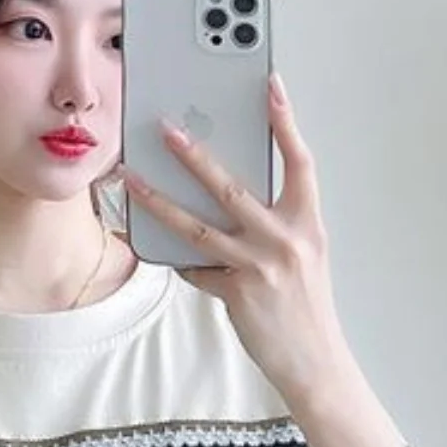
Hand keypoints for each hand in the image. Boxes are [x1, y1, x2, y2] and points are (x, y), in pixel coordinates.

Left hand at [121, 75, 355, 404]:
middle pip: (232, 187)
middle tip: (165, 127)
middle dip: (194, 155)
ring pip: (197, 226)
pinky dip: (182, 263)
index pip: (300, 162)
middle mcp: (285, 240)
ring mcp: (259, 267)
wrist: (314, 361)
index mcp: (307, 224)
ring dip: (159, 200)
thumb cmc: (306, 306)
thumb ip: (277, 222)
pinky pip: (198, 270)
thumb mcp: (304, 255)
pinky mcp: (238, 293)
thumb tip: (232, 195)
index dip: (286, 122)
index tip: (271, 85)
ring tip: (132, 178)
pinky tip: (166, 253)